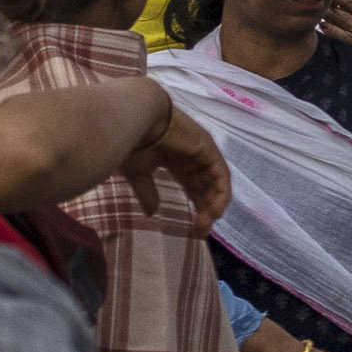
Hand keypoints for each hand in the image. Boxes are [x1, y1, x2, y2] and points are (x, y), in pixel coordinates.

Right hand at [139, 98, 233, 226]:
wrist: (134, 118)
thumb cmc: (131, 141)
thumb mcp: (138, 172)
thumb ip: (147, 192)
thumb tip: (151, 213)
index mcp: (176, 160)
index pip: (193, 187)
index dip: (196, 207)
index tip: (194, 229)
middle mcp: (192, 157)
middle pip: (206, 187)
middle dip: (205, 211)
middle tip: (200, 232)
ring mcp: (203, 152)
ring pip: (216, 183)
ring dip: (213, 206)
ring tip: (206, 225)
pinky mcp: (208, 149)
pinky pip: (221, 175)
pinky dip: (220, 194)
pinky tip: (214, 211)